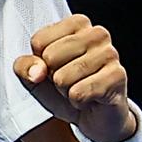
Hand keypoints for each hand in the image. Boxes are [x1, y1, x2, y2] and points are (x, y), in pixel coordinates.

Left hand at [16, 14, 136, 141]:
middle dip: (54, 78)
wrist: (95, 117)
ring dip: (66, 92)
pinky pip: (78, 94)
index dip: (41, 63)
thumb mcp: (35, 77)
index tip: (57, 68)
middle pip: (50, 57)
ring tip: (80, 89)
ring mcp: (110, 54)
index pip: (39, 41)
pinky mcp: (117, 76)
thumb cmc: (67, 88)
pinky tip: (90, 98)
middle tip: (70, 81)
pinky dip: (78, 102)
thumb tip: (37, 71)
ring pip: (63, 77)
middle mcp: (97, 34)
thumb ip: (25, 67)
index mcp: (77, 24)